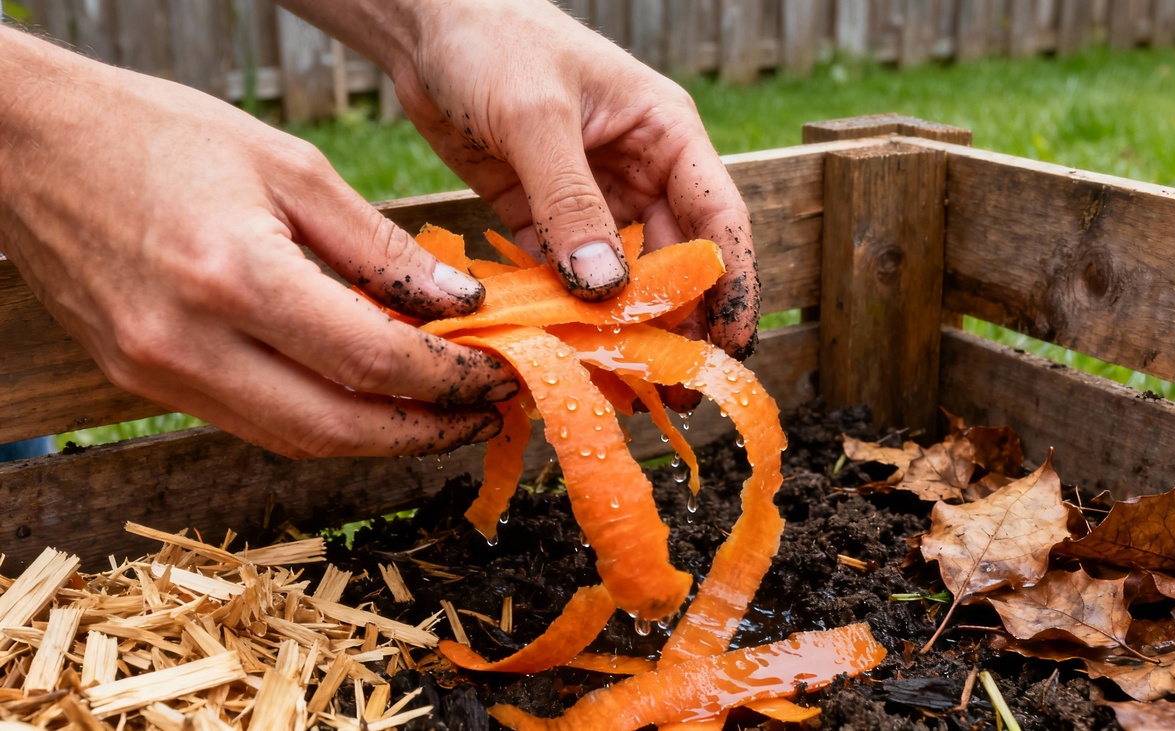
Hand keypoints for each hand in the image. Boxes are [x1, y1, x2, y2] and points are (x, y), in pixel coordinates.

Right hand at [0, 26, 516, 457]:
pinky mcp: (141, 382)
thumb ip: (377, 244)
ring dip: (377, 440)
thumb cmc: (159, 135)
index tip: (498, 373)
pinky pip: (252, 423)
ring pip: (296, 440)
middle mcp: (191, 344)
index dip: (449, 378)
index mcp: (236, 276)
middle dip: (426, 431)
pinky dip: (320, 422)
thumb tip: (456, 302)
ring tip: (437, 416)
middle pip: (340, 428)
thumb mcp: (287, 166)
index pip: (373, 360)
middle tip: (483, 416)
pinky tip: (364, 402)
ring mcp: (158, 374)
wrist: (26, 145)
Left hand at [286, 0, 760, 359]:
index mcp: (666, 136)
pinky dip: (566, 316)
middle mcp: (639, 173)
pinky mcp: (542, 217)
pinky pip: (565, 277)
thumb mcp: (536, 118)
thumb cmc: (494, 43)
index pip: (718, 220)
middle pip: (674, 262)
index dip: (731, 286)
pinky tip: (566, 355)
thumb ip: (570, 202)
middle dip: (675, 325)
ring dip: (621, 331)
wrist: (425, 26)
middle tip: (669, 388)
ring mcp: (591, 200)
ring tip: (619, 388)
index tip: (730, 346)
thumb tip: (605, 289)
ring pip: (621, 280)